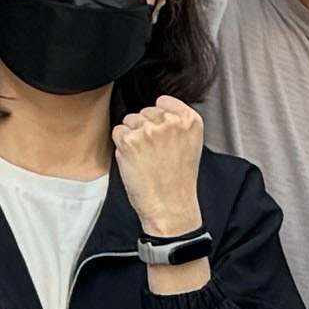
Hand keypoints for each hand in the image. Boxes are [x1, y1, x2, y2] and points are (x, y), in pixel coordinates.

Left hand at [110, 94, 205, 236]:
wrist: (170, 207)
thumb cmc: (179, 180)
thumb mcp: (191, 145)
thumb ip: (177, 124)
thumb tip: (156, 110)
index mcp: (190, 120)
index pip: (164, 101)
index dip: (159, 116)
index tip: (162, 134)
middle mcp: (170, 121)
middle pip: (146, 111)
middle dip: (146, 127)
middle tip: (154, 153)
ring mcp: (149, 130)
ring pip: (130, 120)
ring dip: (133, 136)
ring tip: (145, 157)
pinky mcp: (129, 140)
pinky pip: (118, 132)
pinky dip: (122, 145)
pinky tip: (134, 160)